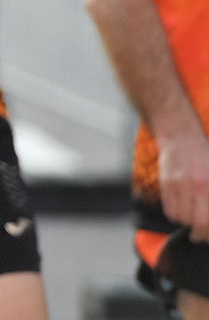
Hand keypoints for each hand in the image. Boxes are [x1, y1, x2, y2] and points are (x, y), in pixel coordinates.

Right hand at [158, 128, 208, 242]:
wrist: (180, 132)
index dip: (208, 232)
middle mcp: (196, 185)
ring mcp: (178, 184)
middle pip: (196, 223)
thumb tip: (208, 217)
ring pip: (181, 218)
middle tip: (200, 235)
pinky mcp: (165, 182)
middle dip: (199, 233)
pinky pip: (169, 209)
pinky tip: (181, 207)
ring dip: (187, 221)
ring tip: (191, 215)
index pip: (208, 219)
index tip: (207, 235)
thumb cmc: (203, 153)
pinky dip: (175, 213)